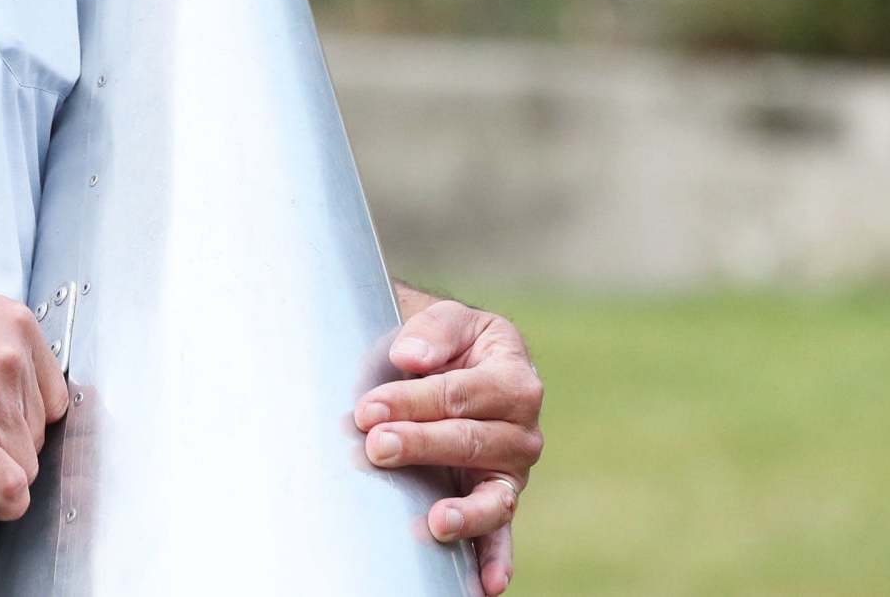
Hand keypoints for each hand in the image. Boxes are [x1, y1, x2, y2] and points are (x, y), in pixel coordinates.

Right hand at [0, 284, 69, 521]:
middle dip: (3, 442)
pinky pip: (11, 487)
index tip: (1, 425)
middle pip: (39, 431)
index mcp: (15, 323)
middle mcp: (10, 356)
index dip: (23, 417)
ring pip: (24, 463)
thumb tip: (17, 394)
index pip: (52, 395)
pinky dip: (2, 502)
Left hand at [355, 298, 544, 594]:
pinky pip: (501, 535)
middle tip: (376, 446)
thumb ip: (433, 332)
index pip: (460, 394)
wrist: (443, 360)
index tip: (368, 409)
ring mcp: (511, 470)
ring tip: (437, 521)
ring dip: (462, 511)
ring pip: (494, 496)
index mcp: (513, 376)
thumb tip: (412, 358)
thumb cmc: (441, 342)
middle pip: (470, 441)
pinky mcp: (497, 499)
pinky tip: (485, 585)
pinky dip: (495, 560)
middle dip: (419, 445)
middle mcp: (521, 429)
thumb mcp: (444, 319)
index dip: (413, 401)